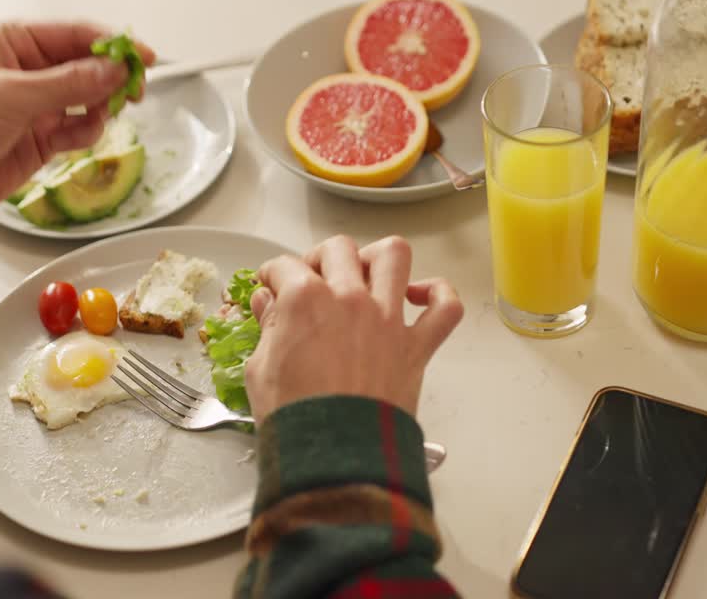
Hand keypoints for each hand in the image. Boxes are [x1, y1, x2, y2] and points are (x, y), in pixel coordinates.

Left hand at [0, 22, 154, 233]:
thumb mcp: (9, 98)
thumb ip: (67, 84)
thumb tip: (114, 71)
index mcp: (12, 42)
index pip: (75, 34)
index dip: (113, 46)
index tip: (144, 58)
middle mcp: (27, 69)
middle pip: (88, 65)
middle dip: (112, 79)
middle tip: (134, 93)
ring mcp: (36, 104)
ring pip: (89, 98)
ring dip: (100, 108)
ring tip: (98, 119)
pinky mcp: (42, 137)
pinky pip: (80, 128)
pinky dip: (87, 133)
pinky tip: (77, 139)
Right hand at [245, 235, 463, 421]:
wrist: (334, 456)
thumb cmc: (294, 418)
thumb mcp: (260, 368)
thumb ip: (268, 327)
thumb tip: (268, 303)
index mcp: (305, 300)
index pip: (284, 267)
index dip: (272, 274)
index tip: (271, 285)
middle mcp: (349, 298)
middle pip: (338, 249)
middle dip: (319, 257)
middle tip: (312, 278)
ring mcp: (387, 319)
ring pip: (394, 256)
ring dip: (377, 257)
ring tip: (365, 272)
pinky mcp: (416, 346)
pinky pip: (445, 308)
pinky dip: (437, 294)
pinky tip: (418, 297)